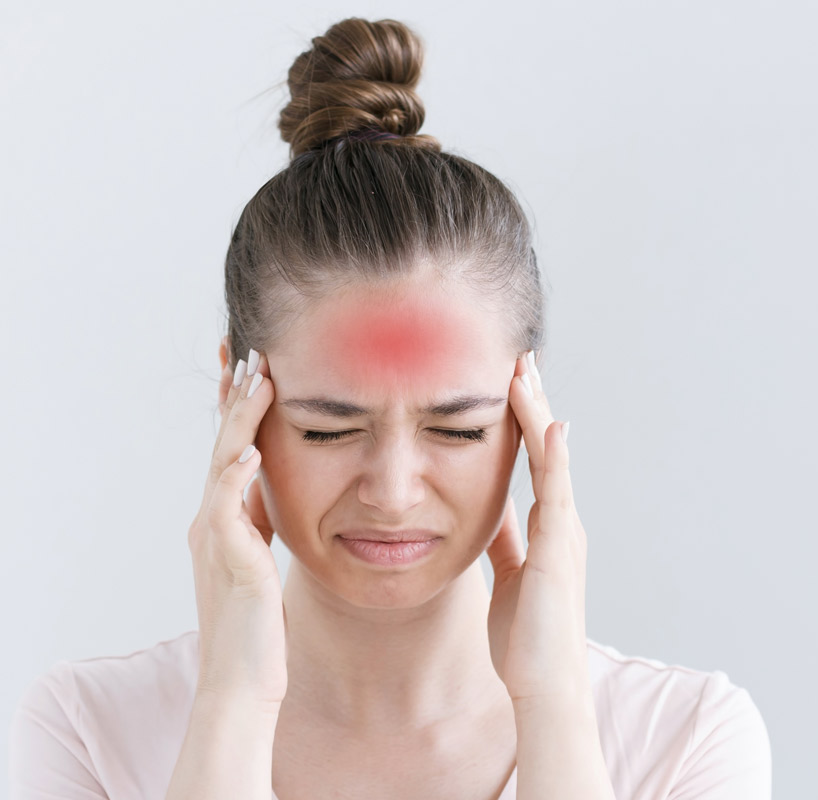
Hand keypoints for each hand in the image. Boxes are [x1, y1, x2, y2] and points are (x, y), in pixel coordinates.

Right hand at [187, 342, 286, 706]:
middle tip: (250, 351)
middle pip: (224, 444)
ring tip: (256, 379)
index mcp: (224, 521)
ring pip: (224, 463)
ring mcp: (216, 539)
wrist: (243, 681)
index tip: (253, 367)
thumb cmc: (259, 627)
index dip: (240, 410)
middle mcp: (213, 522)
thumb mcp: (261, 560)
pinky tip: (252, 448)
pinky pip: (227, 508)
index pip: (232, 450)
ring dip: (240, 419)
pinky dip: (236, 475)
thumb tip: (271, 489)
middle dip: (235, 398)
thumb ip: (260, 523)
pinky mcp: (228, 560)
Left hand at [486, 350, 590, 702]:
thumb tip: (490, 509)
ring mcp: (565, 532)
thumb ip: (505, 540)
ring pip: (553, 459)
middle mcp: (562, 522)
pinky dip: (555, 455)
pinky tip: (549, 424)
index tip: (509, 385)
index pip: (535, 462)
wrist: (546, 684)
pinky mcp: (560, 548)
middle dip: (532, 404)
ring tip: (526, 372)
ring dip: (539, 414)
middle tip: (519, 359)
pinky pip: (558, 492)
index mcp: (548, 529)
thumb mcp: (509, 575)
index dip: (523, 423)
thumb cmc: (526, 639)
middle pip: (547, 449)